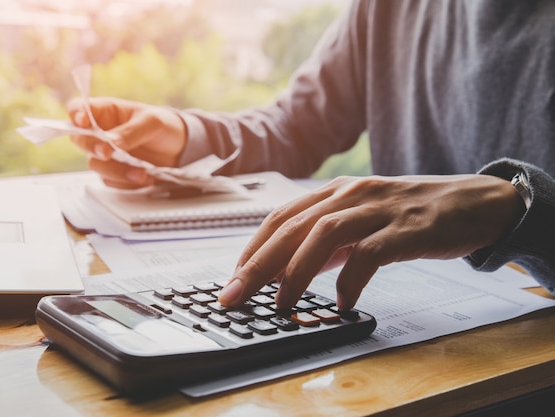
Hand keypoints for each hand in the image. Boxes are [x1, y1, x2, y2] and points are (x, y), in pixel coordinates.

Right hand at [66, 97, 186, 188]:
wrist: (181, 149)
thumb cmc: (165, 126)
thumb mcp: (152, 122)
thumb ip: (130, 131)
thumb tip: (111, 142)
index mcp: (107, 111)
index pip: (79, 109)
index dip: (75, 114)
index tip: (82, 122)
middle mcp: (101, 133)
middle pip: (81, 140)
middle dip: (93, 148)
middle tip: (108, 153)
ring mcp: (107, 154)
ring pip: (96, 165)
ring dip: (116, 171)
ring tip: (141, 172)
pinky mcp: (115, 172)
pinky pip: (111, 181)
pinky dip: (126, 182)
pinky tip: (144, 178)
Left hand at [218, 174, 524, 309]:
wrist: (474, 202)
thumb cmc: (412, 214)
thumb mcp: (362, 220)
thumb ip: (328, 242)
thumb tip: (289, 272)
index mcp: (336, 192)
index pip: (281, 217)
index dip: (252, 248)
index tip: (234, 279)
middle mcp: (351, 194)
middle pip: (291, 226)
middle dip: (257, 264)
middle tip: (235, 295)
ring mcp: (379, 208)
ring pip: (324, 234)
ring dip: (296, 272)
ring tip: (282, 304)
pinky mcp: (407, 228)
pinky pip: (370, 254)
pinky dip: (350, 280)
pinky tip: (342, 302)